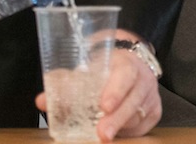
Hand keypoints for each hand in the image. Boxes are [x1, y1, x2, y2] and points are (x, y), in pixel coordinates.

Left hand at [36, 29, 161, 140]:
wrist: (130, 60)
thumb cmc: (106, 66)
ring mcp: (151, 96)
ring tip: (104, 136)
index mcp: (127, 63)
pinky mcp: (154, 112)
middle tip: (102, 134)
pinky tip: (117, 133)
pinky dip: (128, 132)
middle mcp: (144, 79)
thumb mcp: (88, 68)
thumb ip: (65, 83)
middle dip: (116, 119)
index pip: (125, 75)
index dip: (116, 91)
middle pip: (133, 101)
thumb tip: (41, 101)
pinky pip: (142, 127)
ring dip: (120, 127)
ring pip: (138, 116)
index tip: (103, 106)